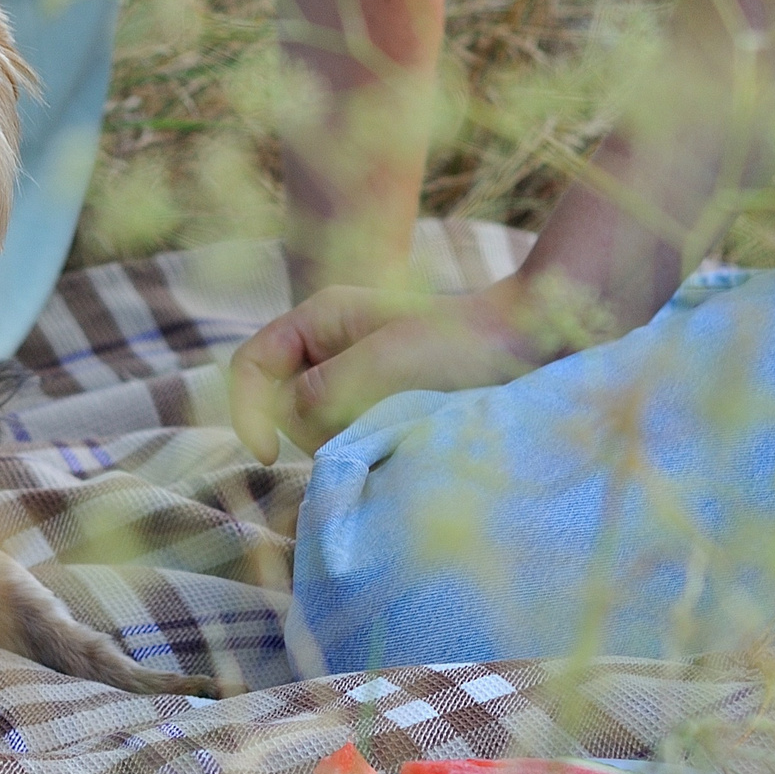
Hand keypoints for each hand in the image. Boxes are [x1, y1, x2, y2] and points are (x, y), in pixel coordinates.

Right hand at [227, 281, 543, 463]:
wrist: (528, 347)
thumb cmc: (458, 345)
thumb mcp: (379, 364)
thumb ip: (318, 392)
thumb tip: (289, 424)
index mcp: (318, 318)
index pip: (250, 367)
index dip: (246, 412)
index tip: (267, 455)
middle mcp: (327, 345)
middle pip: (278, 403)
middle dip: (305, 428)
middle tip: (360, 430)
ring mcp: (351, 375)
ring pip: (311, 426)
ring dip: (339, 439)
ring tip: (391, 430)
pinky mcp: (375, 403)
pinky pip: (344, 435)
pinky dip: (361, 446)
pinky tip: (396, 439)